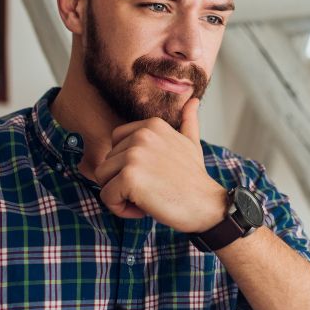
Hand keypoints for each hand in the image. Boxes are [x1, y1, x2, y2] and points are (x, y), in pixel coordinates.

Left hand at [95, 98, 226, 230]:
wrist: (206, 205)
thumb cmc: (195, 179)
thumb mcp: (191, 143)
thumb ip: (187, 121)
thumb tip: (193, 100)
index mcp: (152, 125)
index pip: (115, 143)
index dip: (127, 165)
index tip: (151, 176)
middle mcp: (141, 135)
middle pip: (107, 162)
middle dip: (122, 182)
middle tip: (152, 190)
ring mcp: (134, 155)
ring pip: (103, 179)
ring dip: (120, 195)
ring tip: (147, 198)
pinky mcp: (129, 177)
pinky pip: (106, 197)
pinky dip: (120, 209)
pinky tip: (143, 209)